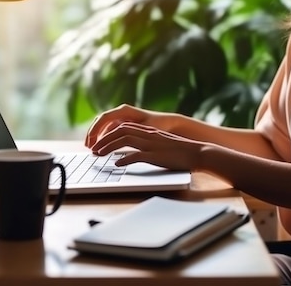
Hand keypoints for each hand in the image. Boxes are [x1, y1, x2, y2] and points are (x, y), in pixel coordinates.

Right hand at [85, 104, 167, 147]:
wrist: (170, 124)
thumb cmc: (159, 126)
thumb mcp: (144, 129)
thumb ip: (128, 133)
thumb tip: (114, 138)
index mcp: (124, 111)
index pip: (104, 118)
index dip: (95, 130)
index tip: (91, 142)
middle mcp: (121, 112)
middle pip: (101, 121)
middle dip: (93, 134)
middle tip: (88, 147)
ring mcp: (122, 117)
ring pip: (104, 126)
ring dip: (98, 137)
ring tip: (94, 149)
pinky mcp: (125, 124)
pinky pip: (110, 130)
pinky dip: (105, 138)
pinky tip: (104, 148)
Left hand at [90, 121, 204, 170]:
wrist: (198, 153)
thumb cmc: (179, 151)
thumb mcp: (159, 144)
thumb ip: (144, 144)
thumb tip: (128, 152)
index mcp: (148, 131)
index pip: (123, 127)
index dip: (108, 134)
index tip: (98, 142)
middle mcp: (148, 135)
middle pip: (120, 131)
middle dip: (104, 140)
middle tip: (93, 149)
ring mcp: (151, 144)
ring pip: (124, 140)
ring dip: (109, 147)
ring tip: (98, 155)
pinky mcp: (156, 155)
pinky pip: (136, 155)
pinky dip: (124, 159)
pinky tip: (116, 164)